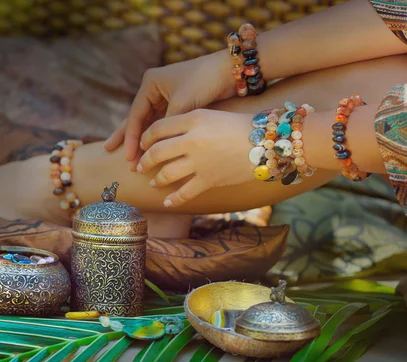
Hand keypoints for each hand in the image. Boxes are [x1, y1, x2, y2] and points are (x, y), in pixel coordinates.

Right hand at [103, 50, 235, 168]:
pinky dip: (157, 139)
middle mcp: (155, 90)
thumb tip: (154, 149)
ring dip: (141, 141)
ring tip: (127, 157)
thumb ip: (167, 127)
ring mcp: (165, 98)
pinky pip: (162, 127)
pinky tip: (149, 151)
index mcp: (150, 84)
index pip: (135, 115)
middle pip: (136, 118)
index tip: (128, 157)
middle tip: (108, 150)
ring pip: (149, 124)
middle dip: (125, 136)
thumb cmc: (205, 81)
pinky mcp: (178, 106)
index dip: (131, 138)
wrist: (231, 72)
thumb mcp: (182, 104)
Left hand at [137, 109, 254, 207]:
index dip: (145, 138)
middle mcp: (192, 140)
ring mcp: (200, 162)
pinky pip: (184, 193)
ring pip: (166, 174)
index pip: (157, 128)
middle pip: (156, 152)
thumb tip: (163, 133)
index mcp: (193, 119)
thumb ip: (187, 122)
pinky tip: (167, 202)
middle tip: (140, 166)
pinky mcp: (209, 180)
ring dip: (156, 180)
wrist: (266, 143)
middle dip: (144, 161)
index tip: (142, 144)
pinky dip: (173, 199)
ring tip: (154, 182)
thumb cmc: (237, 126)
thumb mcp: (210, 115)